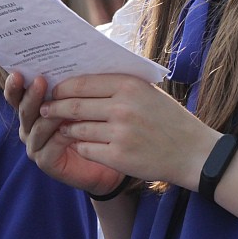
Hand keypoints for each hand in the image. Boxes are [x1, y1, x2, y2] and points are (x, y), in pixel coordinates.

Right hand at [5, 71, 123, 194]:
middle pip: (24, 110)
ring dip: (50, 114)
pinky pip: (51, 145)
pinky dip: (62, 136)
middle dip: (32, 95)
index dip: (14, 86)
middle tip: (40, 81)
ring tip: (63, 104)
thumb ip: (69, 85)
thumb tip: (68, 59)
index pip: (16, 96)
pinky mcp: (45, 161)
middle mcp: (28, 127)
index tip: (16, 74)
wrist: (105, 152)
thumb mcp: (79, 98)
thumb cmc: (92, 120)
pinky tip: (74, 127)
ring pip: (37, 127)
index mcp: (32, 109)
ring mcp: (35, 145)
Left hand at [42, 73, 220, 190]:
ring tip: (61, 128)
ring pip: (77, 128)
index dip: (62, 88)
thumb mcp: (148, 92)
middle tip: (45, 109)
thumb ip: (118, 85)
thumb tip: (81, 81)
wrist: (192, 152)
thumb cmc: (168, 119)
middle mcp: (123, 107)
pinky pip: (86, 149)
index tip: (53, 91)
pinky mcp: (118, 157)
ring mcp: (119, 133)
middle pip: (74, 105)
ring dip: (65, 128)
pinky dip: (79, 146)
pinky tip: (79, 144)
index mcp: (129, 85)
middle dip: (54, 108)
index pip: (83, 83)